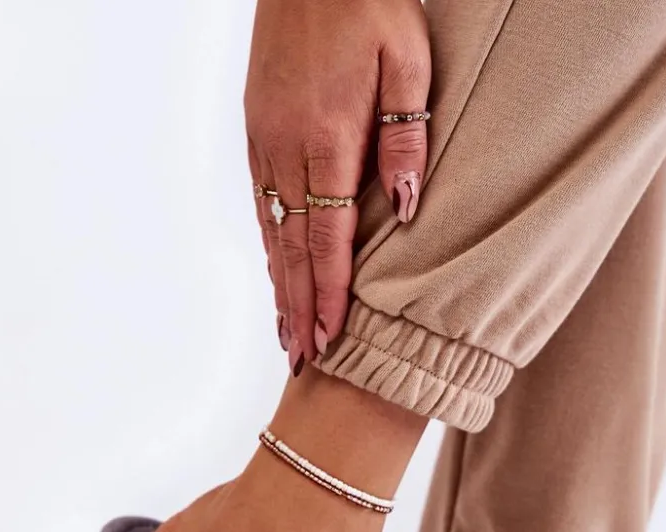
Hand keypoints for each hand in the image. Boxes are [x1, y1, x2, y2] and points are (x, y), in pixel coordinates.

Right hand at [245, 0, 430, 371]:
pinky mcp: (257, 130)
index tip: (326, 341)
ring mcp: (264, 140)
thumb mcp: (408, 59)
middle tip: (299, 362)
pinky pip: (263, 203)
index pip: (326, 238)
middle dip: (297, 309)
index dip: (325, 296)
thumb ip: (405, 138)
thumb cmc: (369, 3)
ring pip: (272, 231)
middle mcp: (285, 148)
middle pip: (291, 248)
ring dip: (279, 286)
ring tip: (286, 333)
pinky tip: (275, 272)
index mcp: (326, 136)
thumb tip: (407, 211)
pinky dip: (270, 247)